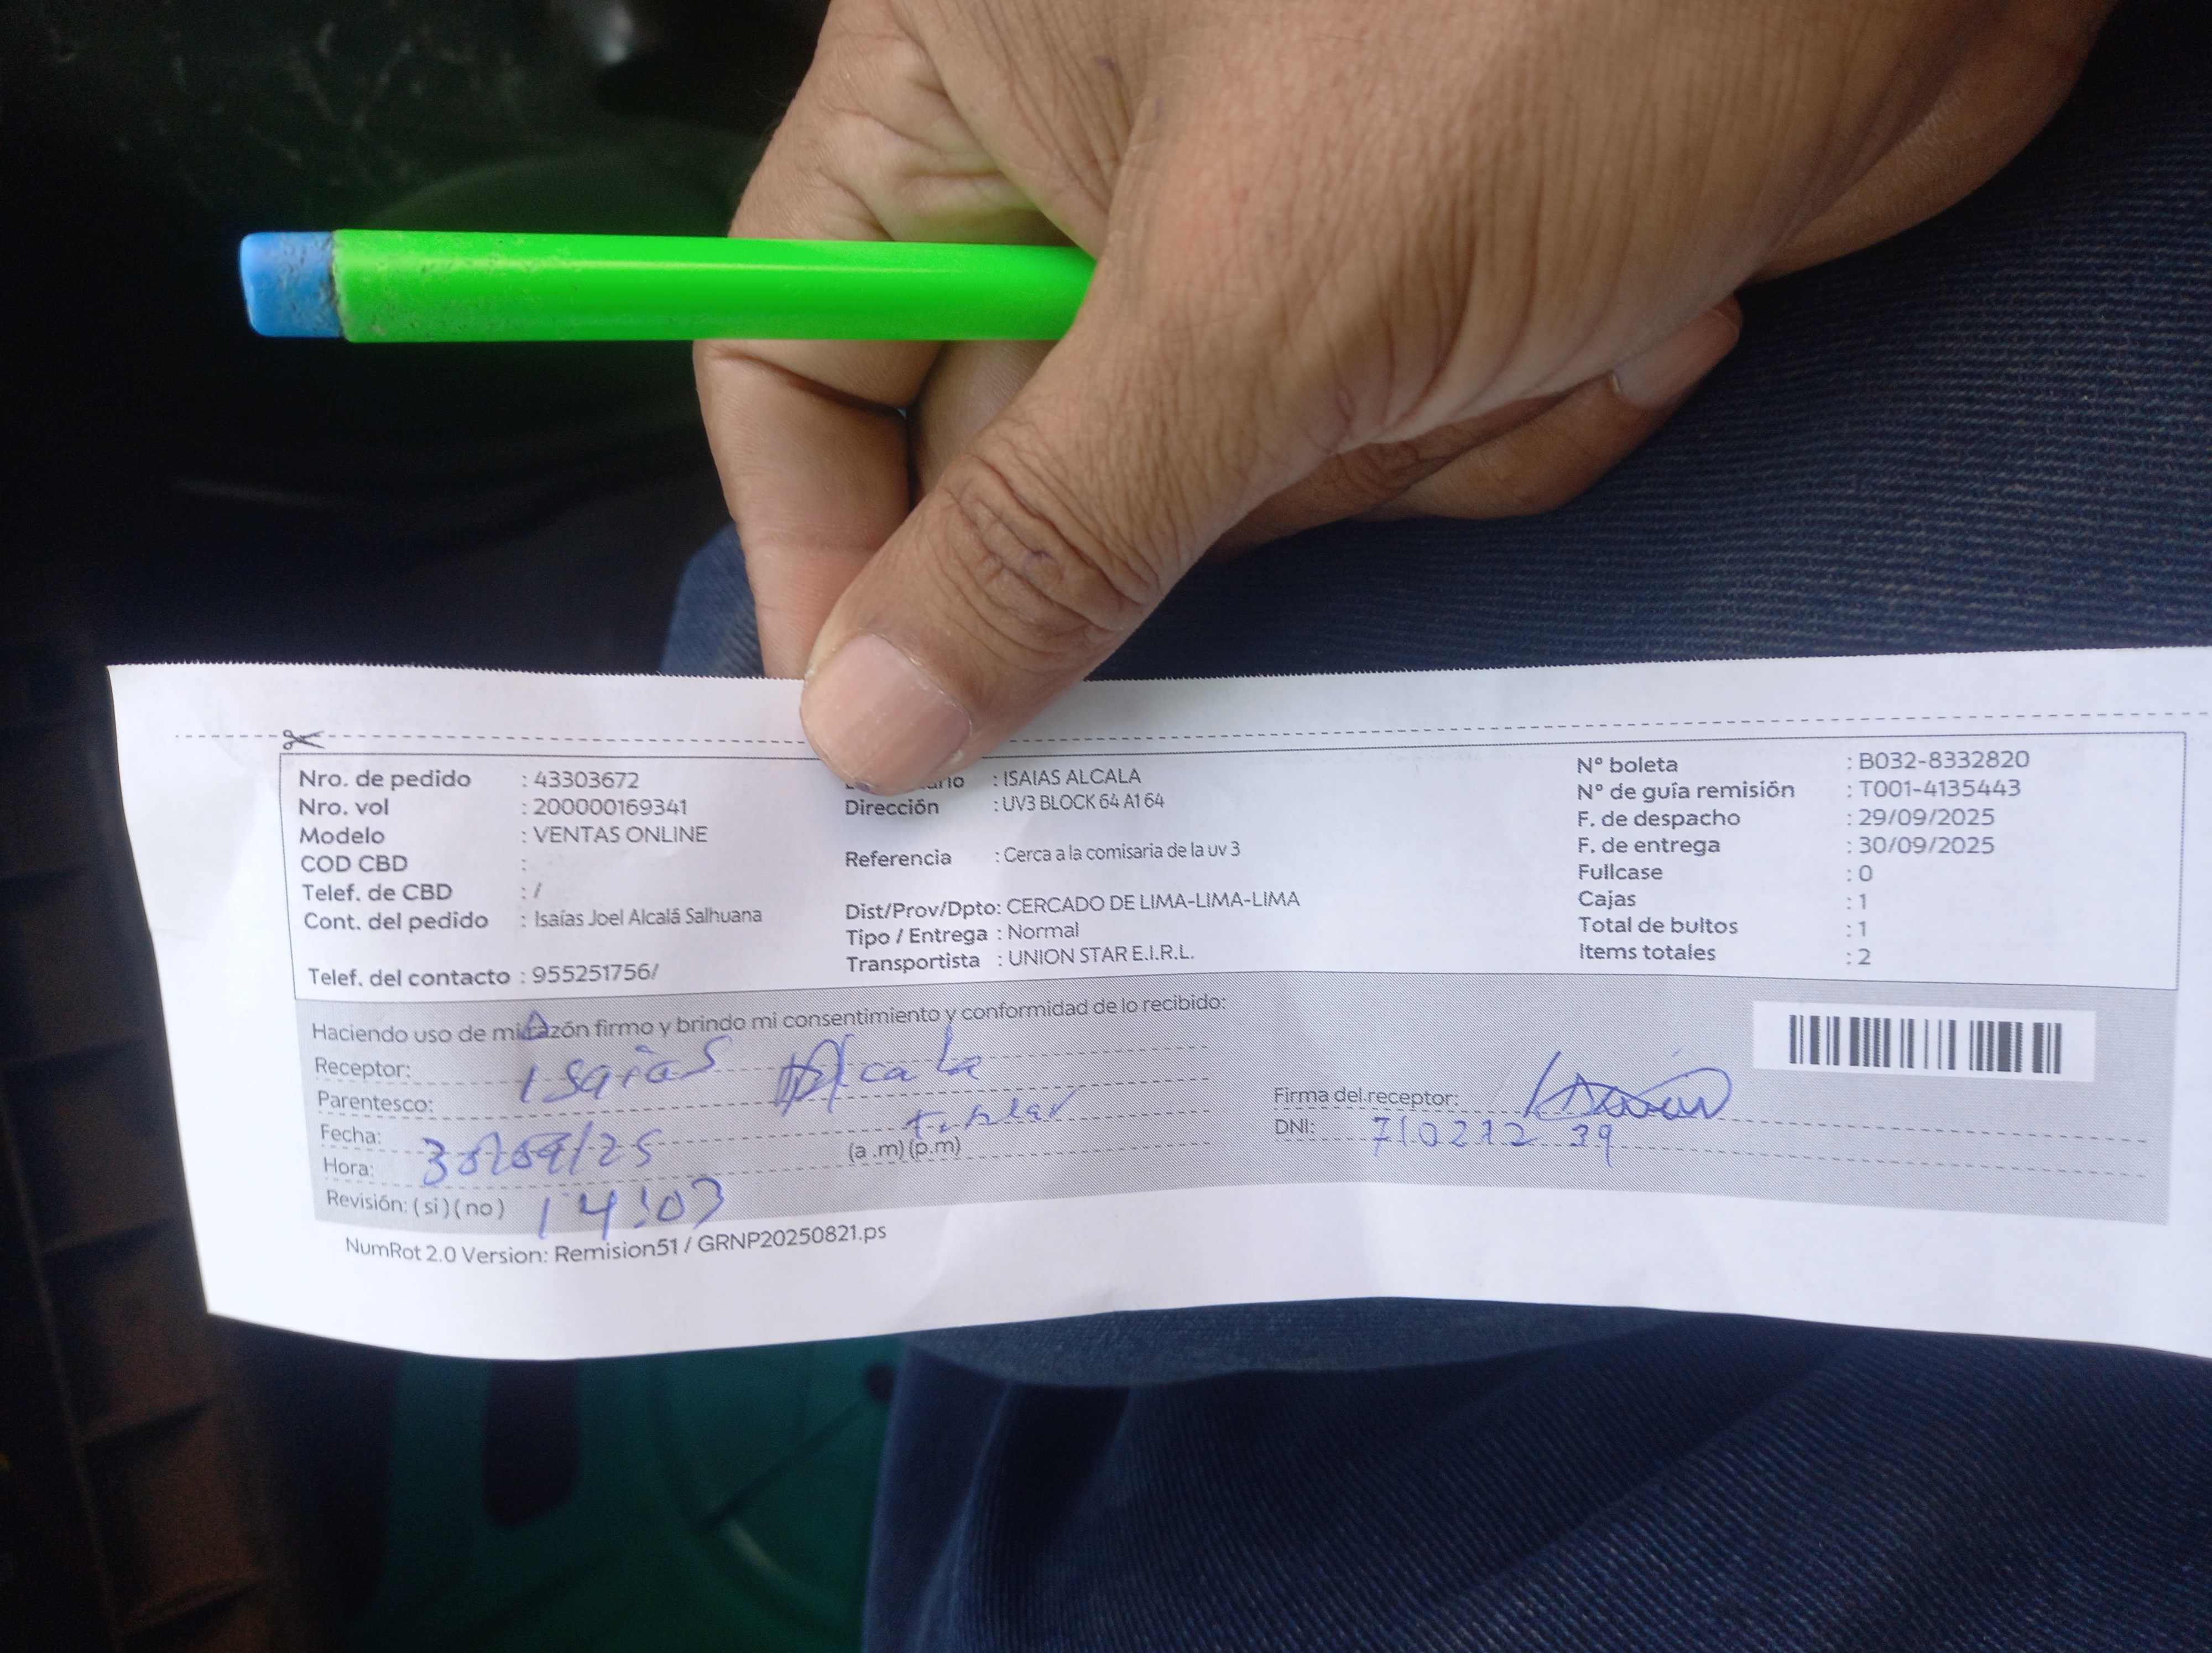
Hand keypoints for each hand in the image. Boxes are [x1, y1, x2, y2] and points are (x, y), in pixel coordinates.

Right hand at [697, 0, 2111, 790]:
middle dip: (1196, 506)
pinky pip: (1400, 467)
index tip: (878, 728)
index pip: (804, 344)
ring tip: (1526, 322)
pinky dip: (1522, 432)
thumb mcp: (1254, 303)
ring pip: (1242, 493)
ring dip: (1405, 455)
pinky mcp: (1429, 300)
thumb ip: (1046, 534)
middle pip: (1033, 455)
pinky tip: (1632, 312)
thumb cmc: (1546, 31)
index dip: (831, 550)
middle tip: (1313, 458)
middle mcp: (1102, 158)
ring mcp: (1277, 234)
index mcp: (973, 78)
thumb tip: (871, 723)